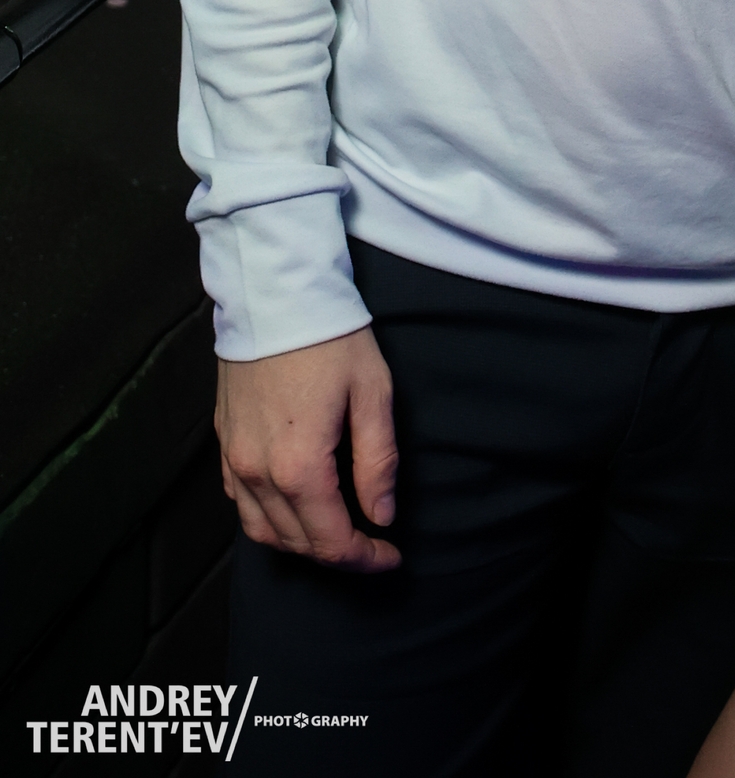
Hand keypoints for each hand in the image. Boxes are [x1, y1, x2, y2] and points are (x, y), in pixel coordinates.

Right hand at [216, 325, 400, 571]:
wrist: (276, 293)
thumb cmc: (332, 338)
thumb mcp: (373, 394)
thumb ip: (377, 462)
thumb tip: (381, 516)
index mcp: (298, 466)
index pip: (330, 541)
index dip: (364, 559)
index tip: (391, 557)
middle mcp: (257, 473)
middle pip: (296, 542)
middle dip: (337, 554)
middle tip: (372, 544)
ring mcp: (234, 458)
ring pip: (262, 531)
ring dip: (300, 542)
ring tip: (336, 531)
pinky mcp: (224, 441)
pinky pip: (240, 502)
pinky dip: (268, 519)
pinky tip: (294, 505)